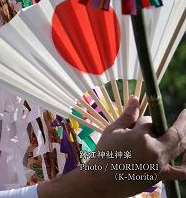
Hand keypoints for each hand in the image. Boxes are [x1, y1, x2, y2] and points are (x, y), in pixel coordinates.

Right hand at [38, 97, 185, 197]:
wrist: (101, 180)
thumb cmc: (104, 153)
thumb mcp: (113, 131)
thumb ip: (127, 115)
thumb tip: (135, 99)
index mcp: (141, 136)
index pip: (150, 121)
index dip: (145, 120)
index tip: (137, 123)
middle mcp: (154, 149)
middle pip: (173, 132)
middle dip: (182, 122)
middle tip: (185, 113)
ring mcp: (159, 163)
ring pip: (180, 146)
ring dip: (185, 136)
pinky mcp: (160, 175)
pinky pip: (181, 172)